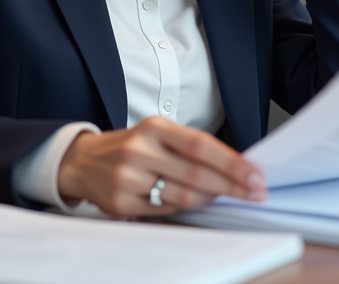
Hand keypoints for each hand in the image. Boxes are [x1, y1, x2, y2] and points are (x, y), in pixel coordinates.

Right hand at [56, 116, 266, 216]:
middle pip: (196, 173)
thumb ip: (190, 147)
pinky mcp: (121, 203)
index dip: (232, 162)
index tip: (255, 175)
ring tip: (230, 197)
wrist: (83, 161)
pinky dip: (185, 208)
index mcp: (154, 127)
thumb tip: (235, 165)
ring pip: (182, 195)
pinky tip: (197, 203)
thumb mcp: (157, 133)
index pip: (201, 145)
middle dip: (232, 185)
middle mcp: (140, 150)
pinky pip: (164, 210)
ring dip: (211, 199)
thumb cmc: (131, 146)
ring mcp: (128, 178)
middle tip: (255, 192)